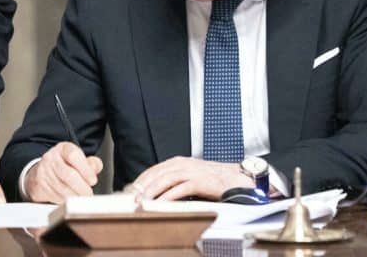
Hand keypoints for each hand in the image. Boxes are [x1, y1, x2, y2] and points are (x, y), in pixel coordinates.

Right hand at [25, 142, 102, 203]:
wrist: (43, 171)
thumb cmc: (65, 165)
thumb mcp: (79, 159)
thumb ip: (91, 163)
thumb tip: (95, 168)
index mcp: (63, 148)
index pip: (74, 156)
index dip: (86, 170)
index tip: (93, 180)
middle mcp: (51, 158)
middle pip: (68, 174)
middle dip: (82, 187)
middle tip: (89, 193)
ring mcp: (43, 172)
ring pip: (61, 188)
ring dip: (74, 196)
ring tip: (82, 198)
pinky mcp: (38, 186)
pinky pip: (53, 196)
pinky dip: (64, 200)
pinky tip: (70, 199)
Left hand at [128, 156, 251, 200]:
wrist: (236, 179)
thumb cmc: (214, 181)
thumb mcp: (191, 177)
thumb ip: (175, 181)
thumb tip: (156, 193)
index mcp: (180, 162)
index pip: (154, 170)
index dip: (140, 181)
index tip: (129, 191)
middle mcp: (184, 164)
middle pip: (156, 173)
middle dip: (141, 186)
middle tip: (130, 198)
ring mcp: (192, 171)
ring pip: (165, 179)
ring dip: (151, 191)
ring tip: (141, 201)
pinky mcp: (200, 181)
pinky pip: (179, 189)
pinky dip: (167, 197)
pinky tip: (159, 204)